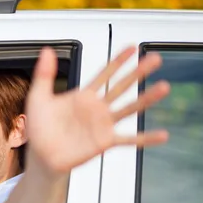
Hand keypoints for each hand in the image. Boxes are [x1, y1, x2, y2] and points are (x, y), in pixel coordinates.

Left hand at [25, 46, 169, 173]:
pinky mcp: (104, 141)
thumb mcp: (38, 97)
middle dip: (138, 72)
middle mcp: (97, 108)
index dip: (117, 61)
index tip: (132, 48)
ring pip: (129, 108)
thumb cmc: (40, 128)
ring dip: (146, 98)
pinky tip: (162, 135)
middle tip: (155, 58)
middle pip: (121, 86)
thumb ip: (44, 74)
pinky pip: (128, 139)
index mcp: (83, 96)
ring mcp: (102, 124)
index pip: (104, 74)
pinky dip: (145, 138)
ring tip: (164, 87)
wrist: (41, 154)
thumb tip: (47, 50)